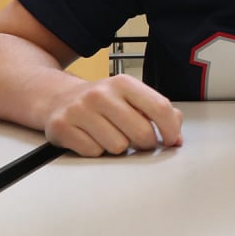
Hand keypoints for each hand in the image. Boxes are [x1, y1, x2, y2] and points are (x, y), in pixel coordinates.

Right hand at [41, 74, 182, 156]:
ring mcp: (80, 109)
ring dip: (118, 147)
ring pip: (118, 147)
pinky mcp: (62, 126)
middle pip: (141, 132)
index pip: (160, 108)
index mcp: (124, 83)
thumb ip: (158, 113)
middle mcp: (101, 94)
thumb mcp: (131, 97)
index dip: (170, 129)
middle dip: (145, 143)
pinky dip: (96, 150)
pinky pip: (94, 152)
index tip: (171, 140)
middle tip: (138, 141)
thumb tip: (176, 138)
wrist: (58, 98)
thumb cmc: (102, 102)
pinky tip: (91, 138)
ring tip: (110, 135)